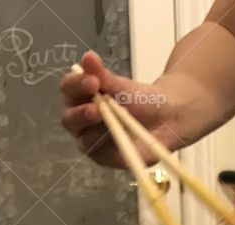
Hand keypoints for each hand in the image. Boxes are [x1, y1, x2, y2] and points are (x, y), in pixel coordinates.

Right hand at [60, 50, 184, 167]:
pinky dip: (107, 148)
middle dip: (82, 113)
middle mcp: (80, 119)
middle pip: (69, 118)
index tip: (93, 81)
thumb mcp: (122, 86)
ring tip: (108, 122)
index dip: (77, 84)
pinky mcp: (102, 157)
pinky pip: (99, 155)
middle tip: (97, 108)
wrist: (165, 118)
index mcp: (80, 96)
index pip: (68, 88)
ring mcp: (90, 140)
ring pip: (83, 139)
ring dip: (95, 132)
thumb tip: (88, 56)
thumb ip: (103, 75)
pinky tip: (117, 140)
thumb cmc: (140, 99)